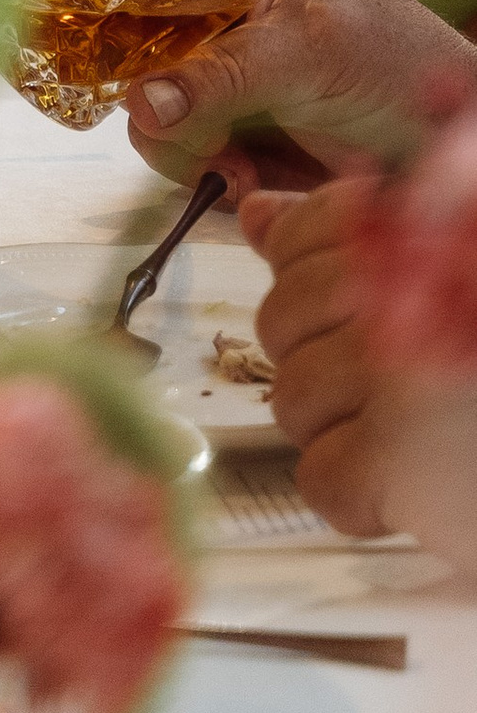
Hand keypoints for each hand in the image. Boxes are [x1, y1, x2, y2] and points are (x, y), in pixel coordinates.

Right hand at [124, 0, 473, 189]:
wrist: (443, 145)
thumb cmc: (397, 61)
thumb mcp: (308, 54)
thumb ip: (221, 77)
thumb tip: (139, 106)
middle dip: (101, 47)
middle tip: (111, 85)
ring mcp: (200, 42)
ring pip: (124, 74)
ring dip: (169, 129)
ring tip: (229, 155)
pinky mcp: (206, 102)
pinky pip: (157, 128)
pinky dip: (187, 158)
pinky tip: (240, 169)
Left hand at [242, 177, 394, 537]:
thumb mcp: (453, 271)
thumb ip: (352, 235)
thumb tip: (259, 214)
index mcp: (424, 231)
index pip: (303, 233)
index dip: (311, 273)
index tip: (354, 303)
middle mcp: (403, 289)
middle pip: (282, 318)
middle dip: (325, 357)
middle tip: (397, 382)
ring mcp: (395, 373)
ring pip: (292, 399)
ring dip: (343, 430)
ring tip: (418, 435)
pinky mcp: (397, 458)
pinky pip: (322, 477)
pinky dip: (361, 498)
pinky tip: (417, 485)